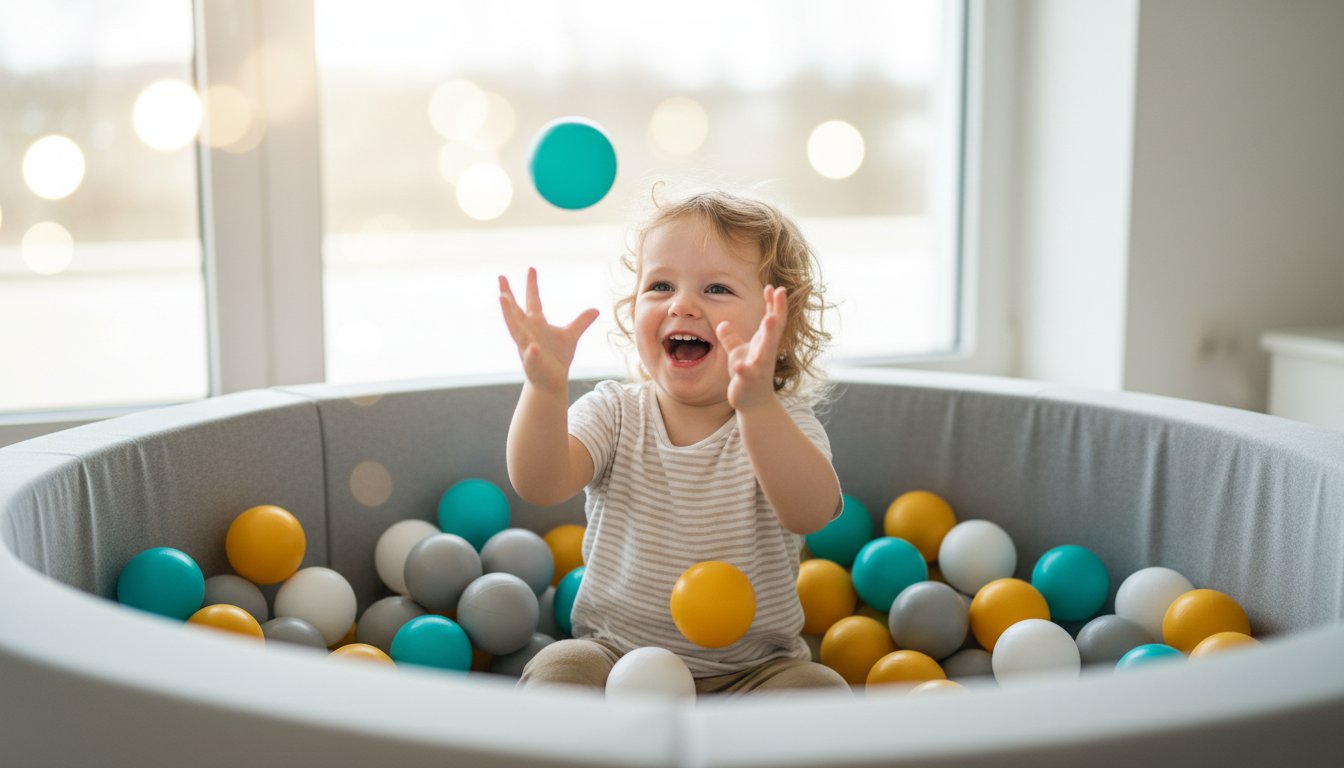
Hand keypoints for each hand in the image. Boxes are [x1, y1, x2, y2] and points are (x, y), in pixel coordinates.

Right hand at [499, 267, 598, 392]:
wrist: (551, 381)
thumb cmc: (557, 357)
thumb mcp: (571, 336)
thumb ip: (581, 322)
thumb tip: (596, 310)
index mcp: (536, 323)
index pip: (533, 300)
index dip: (532, 285)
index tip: (531, 268)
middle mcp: (528, 332)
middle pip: (515, 310)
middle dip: (508, 295)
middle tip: (501, 277)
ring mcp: (527, 346)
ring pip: (515, 329)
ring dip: (508, 314)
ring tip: (502, 298)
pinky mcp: (533, 362)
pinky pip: (531, 356)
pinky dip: (531, 352)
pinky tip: (532, 347)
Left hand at [717, 285, 786, 411]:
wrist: (752, 403)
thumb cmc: (747, 375)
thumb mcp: (737, 353)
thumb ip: (731, 338)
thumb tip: (722, 323)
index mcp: (763, 343)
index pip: (772, 319)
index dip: (774, 303)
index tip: (774, 287)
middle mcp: (765, 352)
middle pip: (773, 329)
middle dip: (777, 311)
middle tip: (781, 292)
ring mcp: (758, 367)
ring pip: (764, 349)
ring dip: (768, 333)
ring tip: (769, 319)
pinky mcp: (748, 381)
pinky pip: (746, 373)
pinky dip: (743, 369)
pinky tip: (739, 364)